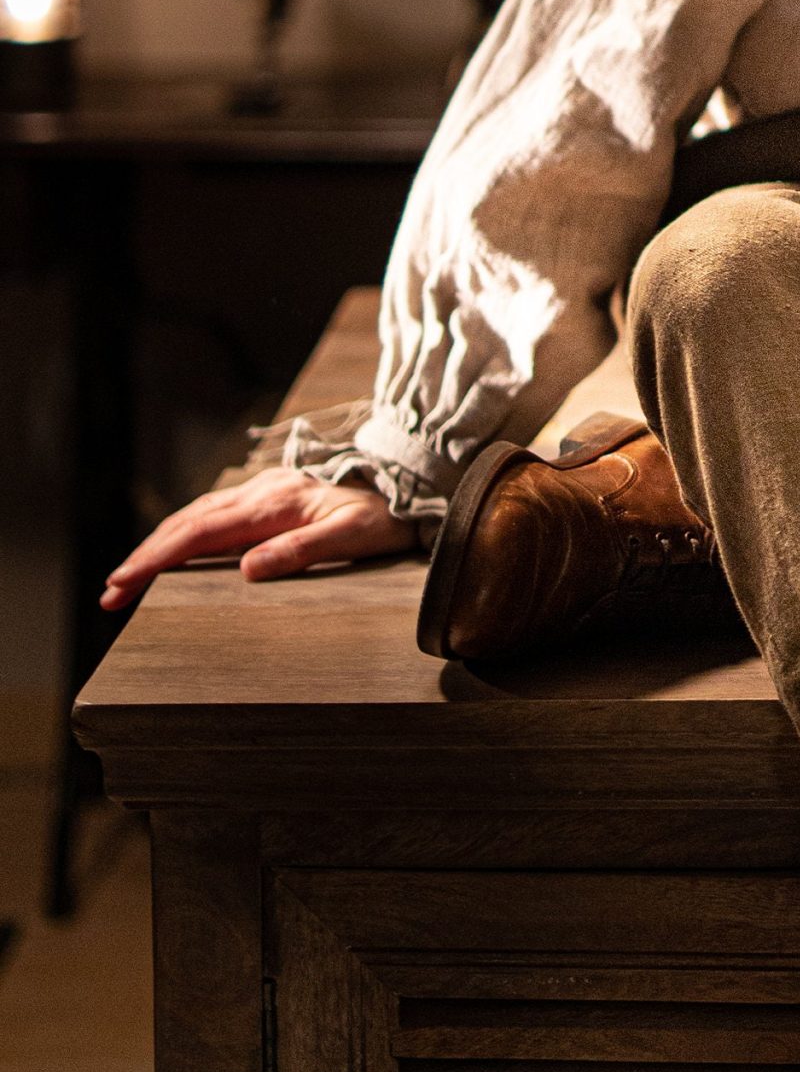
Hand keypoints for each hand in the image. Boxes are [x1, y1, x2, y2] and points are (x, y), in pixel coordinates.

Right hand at [101, 469, 417, 610]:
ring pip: (199, 514)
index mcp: (274, 503)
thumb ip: (303, 550)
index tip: (122, 584)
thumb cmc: (389, 513)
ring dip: (162, 543)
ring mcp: (266, 489)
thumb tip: (249, 570)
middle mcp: (262, 491)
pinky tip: (181, 547)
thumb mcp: (355, 536)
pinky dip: (188, 531)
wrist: (415, 478)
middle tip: (111, 593)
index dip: (156, 559)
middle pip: (189, 523)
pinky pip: (218, 512)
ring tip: (132, 575)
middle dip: (146, 557)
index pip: (200, 533)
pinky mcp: (275, 494)